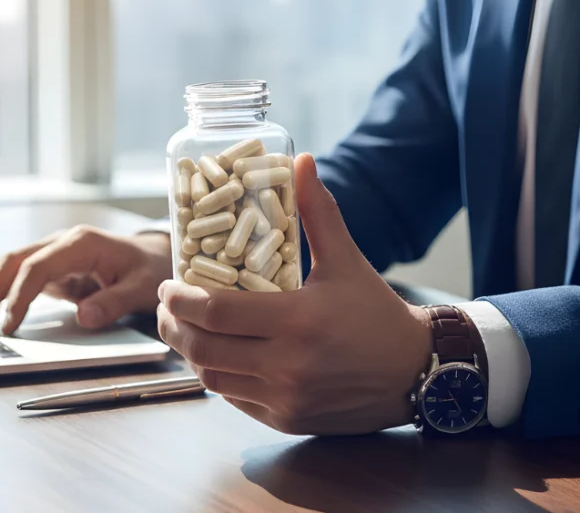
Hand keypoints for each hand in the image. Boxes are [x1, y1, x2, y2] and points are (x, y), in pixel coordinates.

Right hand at [0, 227, 171, 334]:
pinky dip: (2, 295)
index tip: (9, 324)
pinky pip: (20, 278)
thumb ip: (115, 301)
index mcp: (82, 243)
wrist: (155, 256)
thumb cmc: (150, 269)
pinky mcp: (52, 268)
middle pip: (14, 261)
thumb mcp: (142, 287)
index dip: (20, 295)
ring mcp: (54, 253)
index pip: (39, 266)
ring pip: (11, 267)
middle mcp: (62, 243)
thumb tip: (83, 318)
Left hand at [157, 153, 432, 434]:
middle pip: (203, 349)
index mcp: (297, 320)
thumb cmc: (376, 312)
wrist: (413, 371)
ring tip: (185, 328)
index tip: (168, 285)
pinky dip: (218, 376)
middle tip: (166, 307)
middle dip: (173, 326)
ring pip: (213, 378)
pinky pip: (234, 399)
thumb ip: (318, 211)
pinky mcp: (286, 419)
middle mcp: (286, 365)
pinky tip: (218, 355)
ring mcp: (285, 397)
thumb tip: (302, 161)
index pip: (216, 312)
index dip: (181, 299)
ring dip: (191, 353)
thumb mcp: (346, 259)